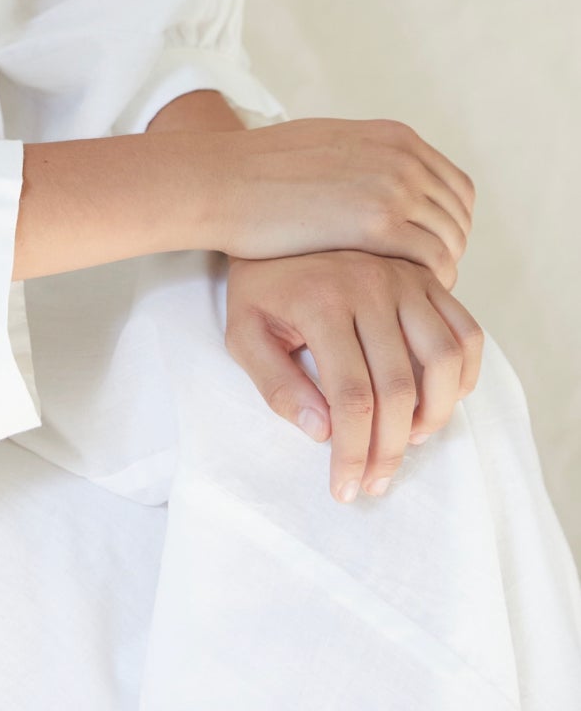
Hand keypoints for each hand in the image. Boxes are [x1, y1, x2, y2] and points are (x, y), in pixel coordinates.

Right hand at [190, 116, 474, 289]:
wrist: (224, 179)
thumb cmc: (260, 170)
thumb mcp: (329, 145)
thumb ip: (365, 161)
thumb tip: (381, 183)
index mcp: (394, 137)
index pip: (455, 188)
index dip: (448, 225)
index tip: (428, 252)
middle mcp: (402, 157)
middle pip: (457, 216)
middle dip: (446, 251)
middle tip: (422, 285)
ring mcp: (393, 187)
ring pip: (449, 242)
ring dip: (438, 273)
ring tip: (412, 299)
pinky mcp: (377, 223)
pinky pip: (430, 262)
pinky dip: (426, 285)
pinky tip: (401, 302)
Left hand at [223, 248, 484, 502]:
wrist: (276, 222)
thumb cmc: (260, 286)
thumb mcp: (244, 333)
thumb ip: (276, 384)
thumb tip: (322, 432)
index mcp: (322, 302)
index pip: (351, 397)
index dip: (353, 452)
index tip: (345, 488)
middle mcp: (370, 285)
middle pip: (399, 388)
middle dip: (390, 449)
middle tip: (375, 481)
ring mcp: (404, 278)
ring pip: (444, 360)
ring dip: (435, 414)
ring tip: (407, 441)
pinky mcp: (426, 277)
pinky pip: (465, 332)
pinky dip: (462, 375)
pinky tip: (435, 401)